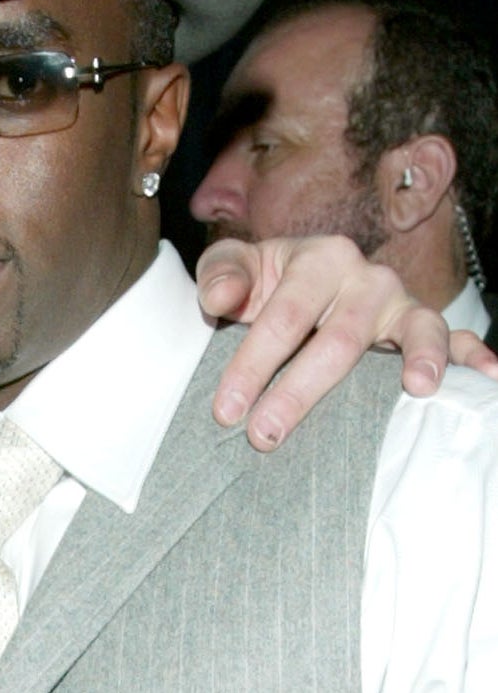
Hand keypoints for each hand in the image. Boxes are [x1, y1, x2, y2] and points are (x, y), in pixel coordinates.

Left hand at [193, 235, 490, 451]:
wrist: (294, 277)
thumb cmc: (261, 280)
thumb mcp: (232, 265)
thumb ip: (220, 274)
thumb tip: (222, 298)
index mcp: (319, 257)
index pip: (284, 317)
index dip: (252, 363)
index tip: (226, 409)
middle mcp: (367, 276)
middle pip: (339, 339)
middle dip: (300, 391)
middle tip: (265, 435)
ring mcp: (400, 302)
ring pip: (409, 334)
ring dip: (415, 361)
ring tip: (417, 390)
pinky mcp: (422, 326)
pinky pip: (455, 338)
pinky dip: (471, 356)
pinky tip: (486, 376)